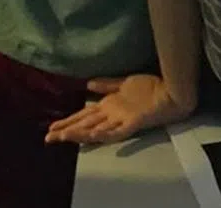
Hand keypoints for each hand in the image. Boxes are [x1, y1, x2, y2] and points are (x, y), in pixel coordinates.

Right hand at [44, 75, 192, 145]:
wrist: (172, 91)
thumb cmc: (150, 87)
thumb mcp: (124, 82)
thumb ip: (107, 84)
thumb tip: (87, 84)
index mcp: (109, 106)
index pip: (84, 115)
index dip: (68, 121)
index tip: (51, 127)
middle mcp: (112, 115)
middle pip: (85, 124)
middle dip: (66, 130)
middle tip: (48, 137)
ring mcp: (121, 120)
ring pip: (96, 130)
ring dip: (79, 133)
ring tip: (63, 135)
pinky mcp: (133, 123)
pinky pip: (116, 131)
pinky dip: (103, 134)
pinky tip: (91, 134)